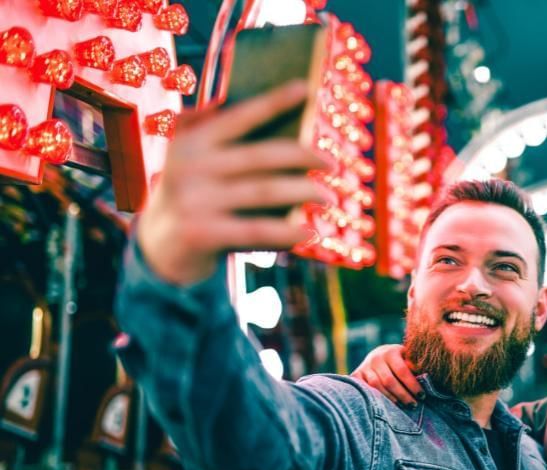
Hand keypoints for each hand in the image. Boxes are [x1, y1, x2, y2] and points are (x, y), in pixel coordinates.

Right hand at [137, 81, 322, 285]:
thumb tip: (252, 107)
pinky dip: (287, 231)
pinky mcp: (202, 233)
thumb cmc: (191, 196)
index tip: (305, 88)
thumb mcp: (190, 160)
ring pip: (265, 191)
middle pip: (262, 155)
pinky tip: (310, 232)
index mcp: (191, 142)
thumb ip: (210, 131)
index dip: (273, 101)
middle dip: (304, 157)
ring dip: (304, 192)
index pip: (238, 116)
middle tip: (332, 164)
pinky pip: (256, 230)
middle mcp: (191, 167)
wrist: (157, 247)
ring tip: (329, 197)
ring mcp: (195, 200)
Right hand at [351, 344, 421, 405]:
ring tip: (403, 406)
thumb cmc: (400, 360)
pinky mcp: (356, 376)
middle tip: (414, 405)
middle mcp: (375, 358)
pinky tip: (387, 406)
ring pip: (376, 387)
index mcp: (390, 352)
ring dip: (391, 399)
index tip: (422, 395)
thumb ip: (414, 366)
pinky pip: (365, 390)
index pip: (402, 371)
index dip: (413, 385)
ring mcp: (364, 367)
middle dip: (403, 395)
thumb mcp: (408, 359)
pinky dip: (376, 399)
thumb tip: (427, 378)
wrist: (378, 356)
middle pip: (389, 381)